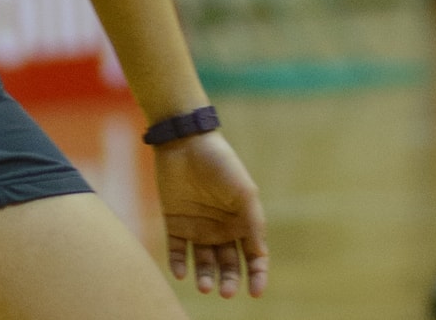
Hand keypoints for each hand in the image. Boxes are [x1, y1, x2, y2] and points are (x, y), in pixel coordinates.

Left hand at [155, 130, 268, 298]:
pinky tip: (183, 273)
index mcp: (243, 220)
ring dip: (205, 276)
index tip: (255, 292)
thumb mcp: (244, 193)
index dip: (257, 275)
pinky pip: (178, 251)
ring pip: (203, 262)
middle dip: (228, 280)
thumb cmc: (221, 165)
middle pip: (228, 264)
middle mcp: (222, 228)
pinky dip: (180, 264)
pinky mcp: (175, 224)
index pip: (253, 255)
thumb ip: (252, 222)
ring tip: (204, 285)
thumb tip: (260, 254)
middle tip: (224, 292)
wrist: (185, 143)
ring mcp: (198, 227)